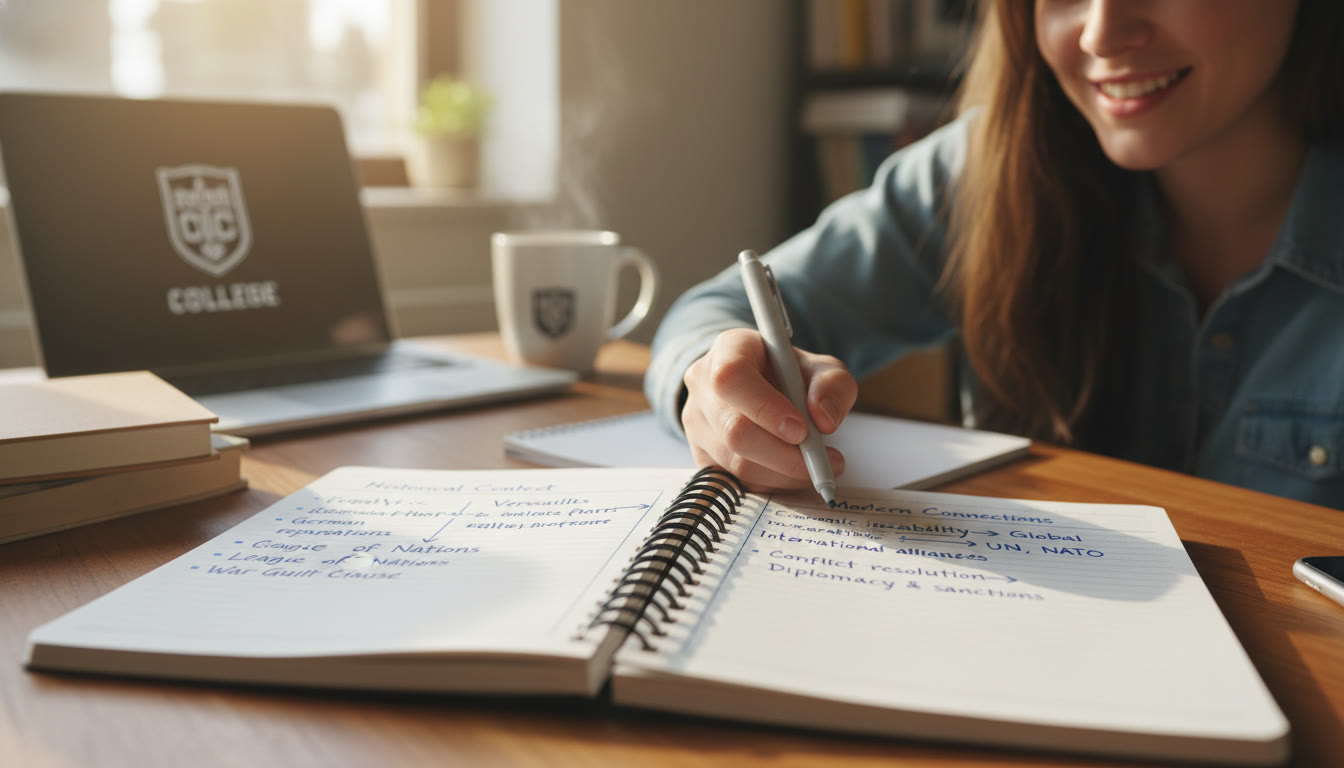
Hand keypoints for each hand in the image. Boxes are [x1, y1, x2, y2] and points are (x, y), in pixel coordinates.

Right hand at [681, 328, 856, 490]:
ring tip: (817, 466)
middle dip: (784, 454)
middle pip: (734, 430)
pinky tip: (792, 472)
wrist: (760, 387)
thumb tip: (824, 420)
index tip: (801, 430)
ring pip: (737, 462)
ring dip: (784, 473)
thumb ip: (832, 385)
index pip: (732, 378)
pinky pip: (736, 481)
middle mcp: (703, 385)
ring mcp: (696, 424)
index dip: (765, 408)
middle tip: (823, 459)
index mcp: (729, 350)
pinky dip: (772, 483)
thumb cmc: (789, 374)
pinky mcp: (701, 455)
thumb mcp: (820, 368)